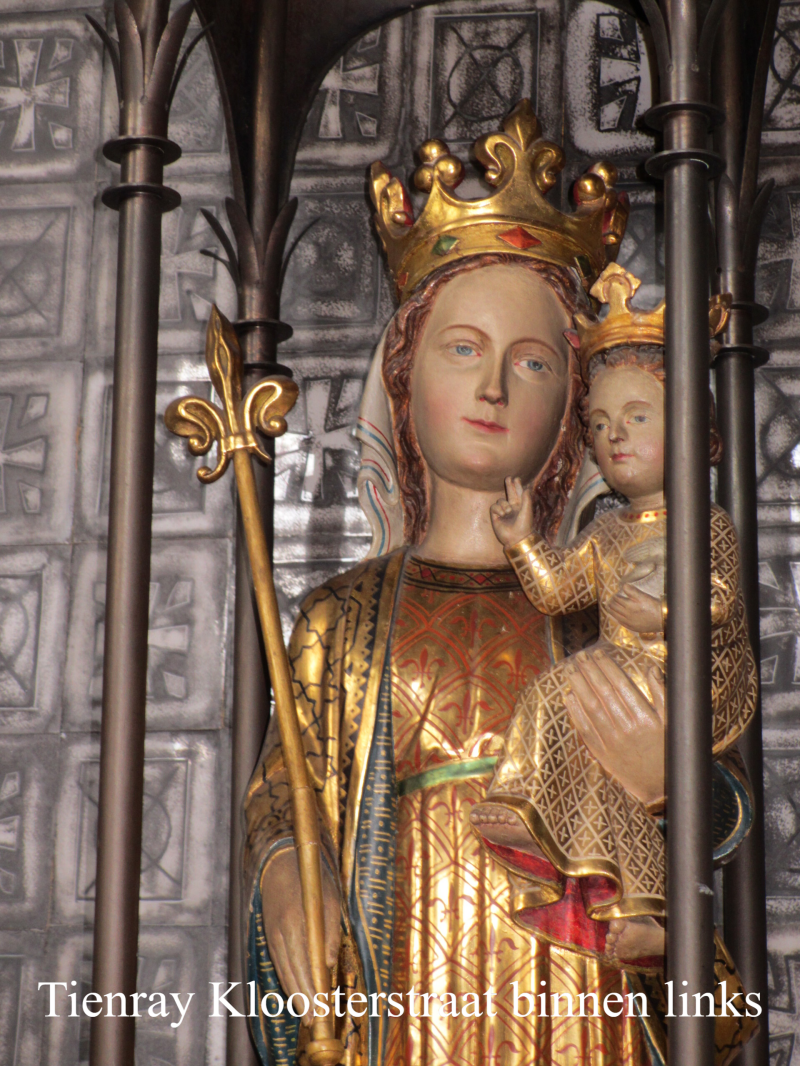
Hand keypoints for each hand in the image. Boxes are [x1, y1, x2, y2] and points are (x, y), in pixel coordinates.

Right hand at [261, 846, 341, 1025]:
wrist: (281, 864)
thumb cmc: (311, 881)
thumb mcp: (330, 901)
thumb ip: (330, 932)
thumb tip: (329, 963)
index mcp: (296, 923)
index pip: (304, 964)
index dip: (311, 988)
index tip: (320, 1008)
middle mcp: (280, 933)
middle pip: (291, 973)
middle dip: (303, 999)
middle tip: (314, 1021)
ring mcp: (272, 935)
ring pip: (283, 971)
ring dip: (294, 994)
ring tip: (306, 1015)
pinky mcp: (270, 935)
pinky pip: (279, 963)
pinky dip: (287, 980)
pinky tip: (295, 993)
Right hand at [490, 476, 533, 547]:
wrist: (516, 537)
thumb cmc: (524, 524)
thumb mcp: (527, 510)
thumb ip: (526, 498)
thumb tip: (526, 488)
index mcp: (520, 506)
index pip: (518, 494)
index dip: (517, 486)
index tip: (516, 478)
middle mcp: (512, 508)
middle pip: (509, 493)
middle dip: (509, 486)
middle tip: (508, 478)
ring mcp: (503, 512)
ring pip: (500, 500)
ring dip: (504, 504)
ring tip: (508, 512)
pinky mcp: (496, 516)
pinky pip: (494, 507)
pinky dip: (498, 509)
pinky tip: (502, 514)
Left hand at [563, 650, 664, 805]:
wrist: (661, 788)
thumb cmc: (669, 751)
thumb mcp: (673, 722)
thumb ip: (662, 693)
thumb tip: (651, 667)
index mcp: (645, 718)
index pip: (620, 685)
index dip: (607, 667)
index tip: (597, 653)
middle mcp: (626, 729)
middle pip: (603, 693)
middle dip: (589, 671)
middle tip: (579, 656)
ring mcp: (612, 742)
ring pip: (591, 708)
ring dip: (578, 687)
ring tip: (570, 669)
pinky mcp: (602, 754)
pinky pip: (585, 729)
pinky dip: (575, 712)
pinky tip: (569, 696)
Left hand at [607, 584, 662, 633]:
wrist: (662, 619)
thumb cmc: (653, 606)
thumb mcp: (643, 596)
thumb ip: (632, 591)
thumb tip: (623, 586)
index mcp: (628, 605)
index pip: (617, 599)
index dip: (615, 596)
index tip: (614, 594)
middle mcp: (626, 614)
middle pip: (614, 607)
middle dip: (611, 603)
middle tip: (609, 600)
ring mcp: (628, 622)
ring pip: (615, 615)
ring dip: (611, 611)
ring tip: (609, 607)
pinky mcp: (632, 627)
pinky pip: (621, 623)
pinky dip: (617, 618)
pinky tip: (617, 617)